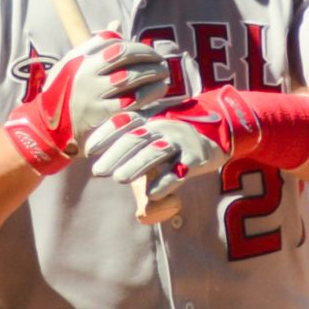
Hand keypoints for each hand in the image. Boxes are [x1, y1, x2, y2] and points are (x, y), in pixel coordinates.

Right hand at [4, 31, 168, 175]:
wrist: (48, 128)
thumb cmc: (66, 92)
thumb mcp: (74, 65)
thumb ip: (96, 44)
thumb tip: (117, 23)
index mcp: (79, 58)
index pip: (113, 41)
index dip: (136, 45)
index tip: (150, 52)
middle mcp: (85, 73)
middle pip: (124, 54)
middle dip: (148, 56)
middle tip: (162, 62)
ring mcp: (92, 94)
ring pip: (130, 78)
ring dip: (152, 76)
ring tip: (164, 78)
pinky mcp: (100, 115)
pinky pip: (130, 103)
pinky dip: (148, 97)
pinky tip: (157, 95)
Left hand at [86, 85, 260, 197]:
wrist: (220, 128)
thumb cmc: (176, 136)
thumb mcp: (154, 132)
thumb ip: (130, 145)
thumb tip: (101, 161)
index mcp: (150, 117)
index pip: (124, 121)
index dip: (105, 134)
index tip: (88, 150)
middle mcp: (163, 126)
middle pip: (136, 138)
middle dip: (115, 154)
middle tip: (97, 171)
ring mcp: (180, 141)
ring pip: (155, 152)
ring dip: (135, 165)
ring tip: (118, 179)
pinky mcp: (195, 158)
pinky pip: (179, 171)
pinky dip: (165, 182)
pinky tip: (151, 192)